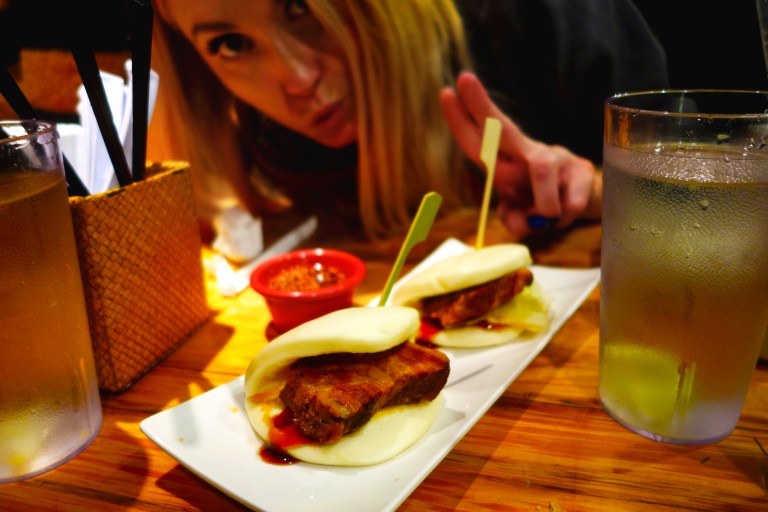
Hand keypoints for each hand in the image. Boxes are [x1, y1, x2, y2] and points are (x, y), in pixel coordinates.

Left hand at [440, 71, 600, 238]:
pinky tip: (566, 214)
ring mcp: (556, 157)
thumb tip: (520, 221)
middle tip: (464, 79)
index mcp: (506, 163)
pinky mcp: (581, 169)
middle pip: (502, 128)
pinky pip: (569, 198)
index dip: (462, 122)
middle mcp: (527, 153)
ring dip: (543, 203)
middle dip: (481, 106)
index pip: (480, 142)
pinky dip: (564, 216)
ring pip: (541, 169)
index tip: (447, 92)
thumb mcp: (521, 217)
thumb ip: (514, 220)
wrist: (584, 201)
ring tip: (547, 219)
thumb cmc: (542, 203)